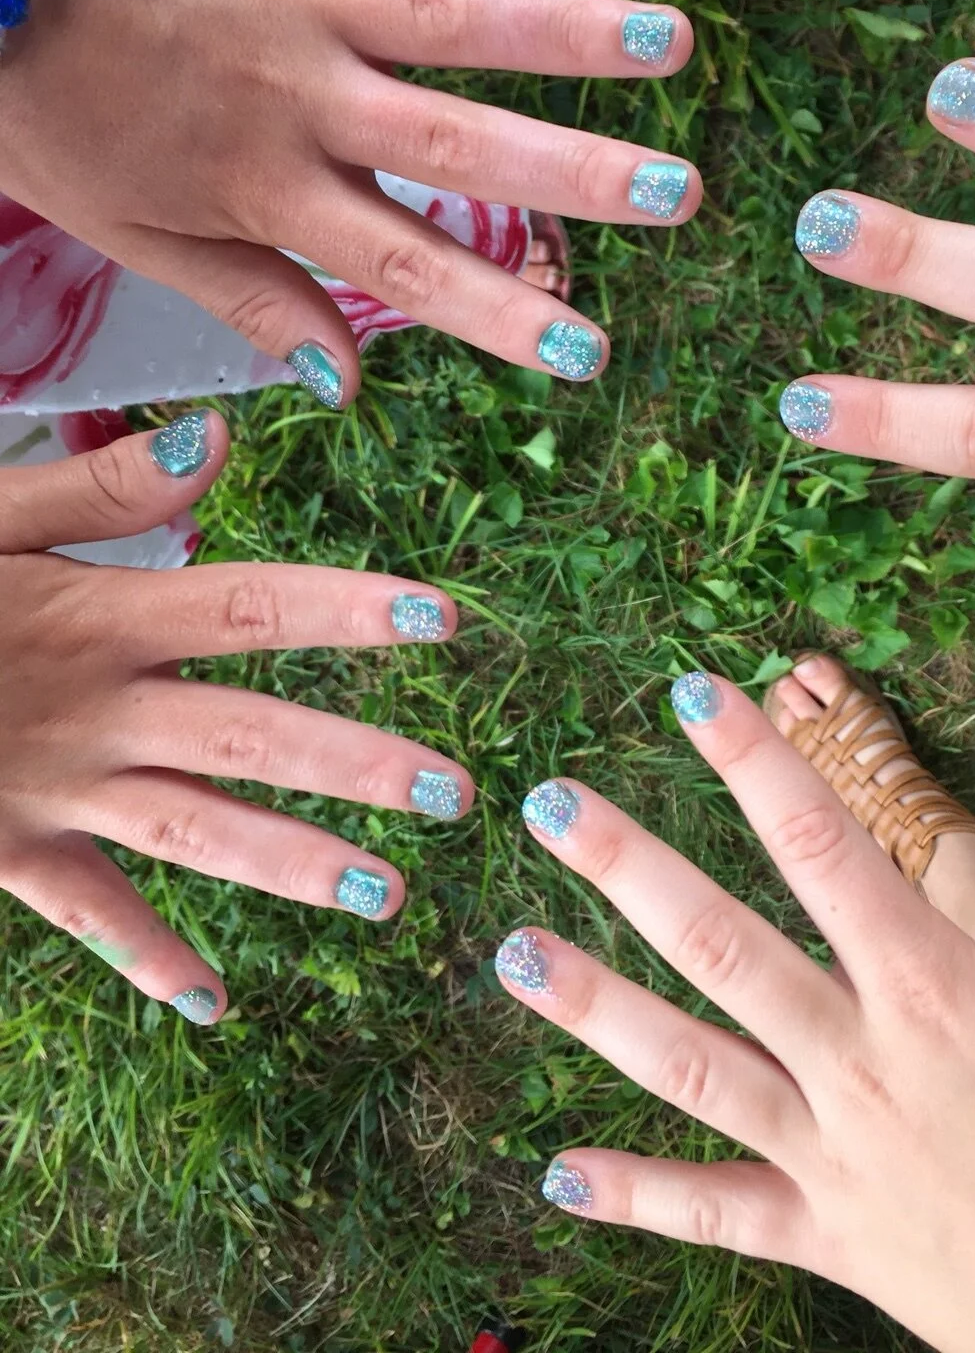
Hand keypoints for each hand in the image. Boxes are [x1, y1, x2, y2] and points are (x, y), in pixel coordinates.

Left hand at [0, 0, 698, 401]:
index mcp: (267, 179)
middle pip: (454, 140)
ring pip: (451, 12)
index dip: (497, 313)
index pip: (402, 263)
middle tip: (679, 194)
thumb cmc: (50, 109)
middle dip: (572, 170)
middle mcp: (304, 87)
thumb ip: (251, 299)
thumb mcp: (134, 235)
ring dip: (565, 24)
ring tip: (673, 37)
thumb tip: (350, 385)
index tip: (588, 353)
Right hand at [0, 412, 472, 1021]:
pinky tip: (210, 1003)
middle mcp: (95, 713)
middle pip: (249, 739)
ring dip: (290, 864)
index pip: (251, 608)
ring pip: (193, 833)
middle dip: (355, 767)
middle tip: (458, 793)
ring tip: (387, 895)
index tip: (446, 619)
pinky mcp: (6, 851)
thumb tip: (217, 442)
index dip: (349, 612)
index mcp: (101, 620)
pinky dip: (142, 956)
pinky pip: (84, 913)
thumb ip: (94, 491)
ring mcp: (54, 792)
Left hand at [496, 674, 974, 1352]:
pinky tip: (556, 1176)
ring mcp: (833, 1157)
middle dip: (631, 869)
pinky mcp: (828, 1238)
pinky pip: (717, 1216)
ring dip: (596, 1010)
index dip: (755, 761)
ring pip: (691, 1071)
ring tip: (509, 955)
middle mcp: (863, 1065)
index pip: (825, 848)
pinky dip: (636, 1198)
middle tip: (547, 803)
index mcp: (938, 994)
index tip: (689, 692)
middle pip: (724, 947)